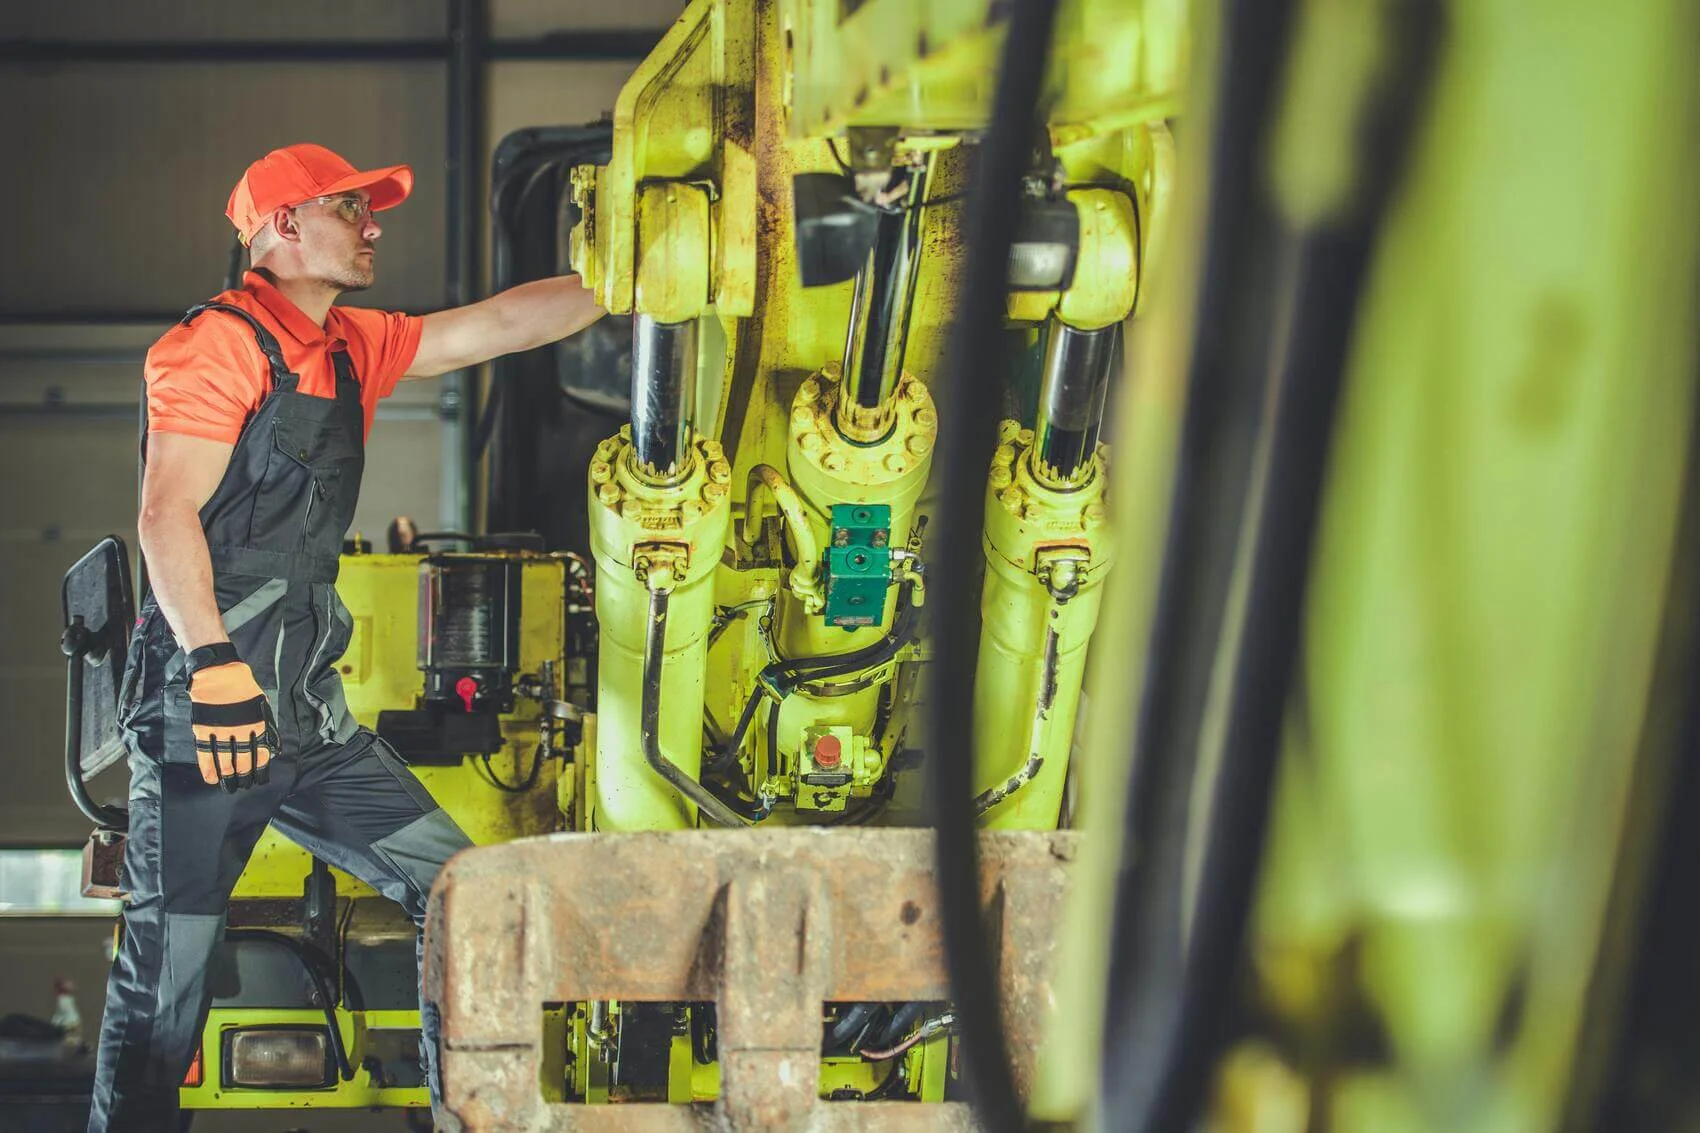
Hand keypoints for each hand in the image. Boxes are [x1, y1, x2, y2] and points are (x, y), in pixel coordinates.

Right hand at [187, 658, 276, 790]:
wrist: (220, 673)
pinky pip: (205, 751)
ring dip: (227, 774)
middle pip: (243, 758)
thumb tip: (270, 745)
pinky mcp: (204, 728)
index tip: (260, 779)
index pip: (261, 752)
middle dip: (244, 775)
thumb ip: (264, 725)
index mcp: (257, 723)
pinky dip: (207, 766)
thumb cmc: (244, 688)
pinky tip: (210, 778)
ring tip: (228, 786)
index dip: (260, 768)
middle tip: (243, 785)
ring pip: (224, 758)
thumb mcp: (261, 705)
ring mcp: (220, 729)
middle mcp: (240, 729)